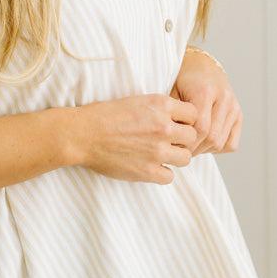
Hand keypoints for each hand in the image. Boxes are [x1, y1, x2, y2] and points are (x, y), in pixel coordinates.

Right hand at [71, 93, 198, 183]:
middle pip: (192, 137)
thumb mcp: (136, 100)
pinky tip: (151, 166)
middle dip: (182, 139)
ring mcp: (157, 150)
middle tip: (168, 141)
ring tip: (161, 154)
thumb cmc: (104, 115)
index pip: (194, 114)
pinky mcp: (147, 170)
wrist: (82, 134)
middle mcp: (163, 127)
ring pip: (186, 158)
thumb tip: (177, 118)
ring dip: (176, 157)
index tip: (176, 124)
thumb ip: (160, 108)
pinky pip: (170, 176)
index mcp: (161, 105)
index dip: (186, 120)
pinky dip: (162, 173)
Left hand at [171, 50, 242, 154]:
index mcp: (206, 91)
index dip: (187, 141)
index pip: (200, 127)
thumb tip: (171, 142)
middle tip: (180, 151)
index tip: (174, 146)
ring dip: (204, 150)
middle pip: (212, 137)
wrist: (200, 66)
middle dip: (195, 149)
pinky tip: (204, 142)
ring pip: (221, 142)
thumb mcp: (172, 92)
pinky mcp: (238, 114)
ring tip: (190, 147)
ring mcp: (234, 107)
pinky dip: (218, 148)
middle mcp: (224, 98)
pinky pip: (231, 143)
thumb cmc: (181, 79)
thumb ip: (173, 115)